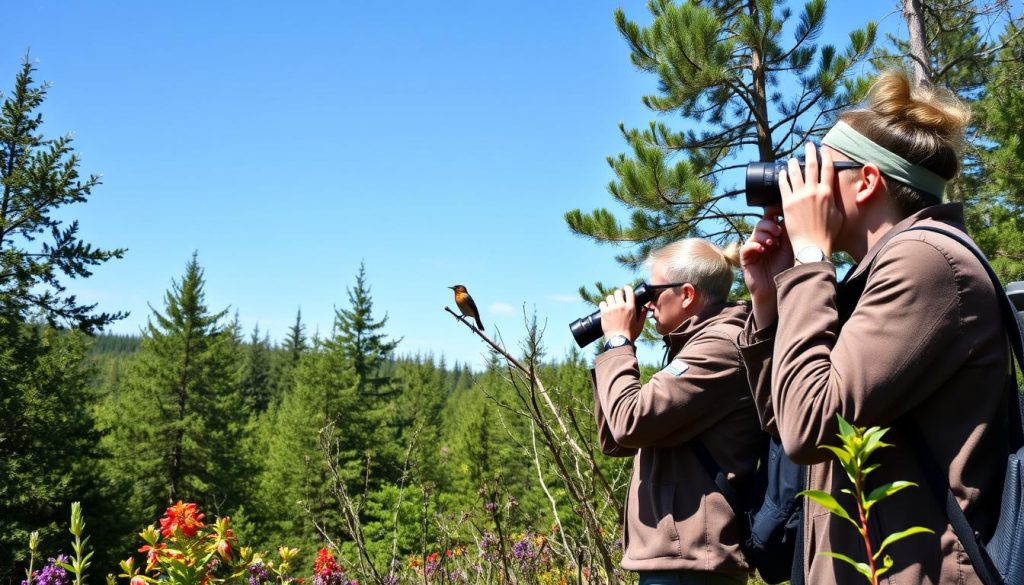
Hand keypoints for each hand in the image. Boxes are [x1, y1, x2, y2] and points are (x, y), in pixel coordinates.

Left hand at [599, 285, 646, 340]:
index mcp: (631, 307)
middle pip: (617, 292)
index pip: (629, 291)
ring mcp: (612, 309)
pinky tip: (605, 308)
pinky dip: (603, 305)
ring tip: (611, 304)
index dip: (626, 288)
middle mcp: (621, 306)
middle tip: (617, 298)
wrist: (618, 341)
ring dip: (610, 300)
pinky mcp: (604, 313)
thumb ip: (643, 315)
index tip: (625, 289)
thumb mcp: (639, 325)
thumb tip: (645, 308)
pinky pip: (602, 303)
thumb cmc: (630, 334)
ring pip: (609, 297)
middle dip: (617, 294)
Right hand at [741, 207, 791, 326]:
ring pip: (754, 233)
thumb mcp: (788, 248)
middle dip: (769, 225)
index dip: (772, 213)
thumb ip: (786, 234)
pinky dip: (754, 245)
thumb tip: (786, 217)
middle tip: (778, 232)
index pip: (769, 220)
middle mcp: (761, 240)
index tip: (779, 213)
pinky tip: (763, 250)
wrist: (776, 288)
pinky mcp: (746, 258)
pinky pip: (746, 246)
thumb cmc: (784, 269)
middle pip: (761, 223)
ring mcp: (753, 248)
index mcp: (772, 236)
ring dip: (763, 236)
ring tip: (771, 244)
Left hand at [779, 142, 842, 255]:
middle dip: (810, 152)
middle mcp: (813, 191)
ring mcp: (799, 197)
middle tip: (808, 145)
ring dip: (794, 163)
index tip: (823, 148)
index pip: (827, 168)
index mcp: (827, 193)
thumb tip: (834, 194)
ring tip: (793, 158)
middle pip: (811, 165)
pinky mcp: (787, 204)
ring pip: (795, 173)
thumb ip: (835, 201)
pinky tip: (782, 172)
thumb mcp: (839, 215)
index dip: (826, 156)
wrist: (812, 246)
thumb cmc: (827, 234)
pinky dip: (783, 177)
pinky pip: (783, 185)